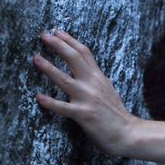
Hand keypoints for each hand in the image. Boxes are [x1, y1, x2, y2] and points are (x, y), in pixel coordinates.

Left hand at [33, 29, 134, 153]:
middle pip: (74, 58)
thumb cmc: (117, 115)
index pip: (83, 52)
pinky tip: (39, 97)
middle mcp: (92, 84)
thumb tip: (86, 69)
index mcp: (98, 77)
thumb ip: (96, 79)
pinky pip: (63, 107)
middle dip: (58, 45)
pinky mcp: (83, 114)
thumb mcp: (108, 90)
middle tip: (43, 35)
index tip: (56, 31)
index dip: (69, 40)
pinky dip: (50, 102)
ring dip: (48, 68)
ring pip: (64, 79)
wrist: (128, 133)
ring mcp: (87, 98)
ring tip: (36, 58)